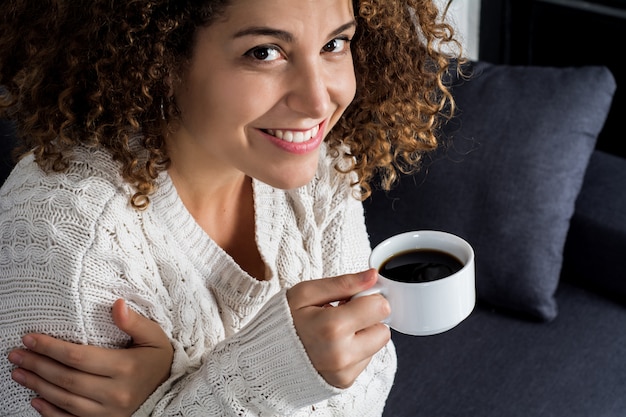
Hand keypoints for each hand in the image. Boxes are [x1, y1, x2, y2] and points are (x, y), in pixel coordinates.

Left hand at [7, 299, 173, 416]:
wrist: (170, 387)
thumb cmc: (157, 358)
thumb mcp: (153, 336)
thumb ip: (133, 321)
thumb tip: (116, 304)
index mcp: (126, 368)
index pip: (79, 357)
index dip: (51, 348)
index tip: (30, 338)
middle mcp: (116, 393)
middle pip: (67, 379)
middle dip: (38, 365)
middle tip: (16, 354)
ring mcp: (110, 412)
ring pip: (65, 400)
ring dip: (38, 386)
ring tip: (19, 372)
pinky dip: (50, 412)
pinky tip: (36, 399)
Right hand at [287, 268, 390, 388]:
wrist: (263, 360)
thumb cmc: (282, 323)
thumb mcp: (306, 293)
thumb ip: (343, 283)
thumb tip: (372, 276)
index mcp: (333, 327)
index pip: (380, 308)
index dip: (368, 299)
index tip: (351, 299)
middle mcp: (342, 354)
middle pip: (383, 330)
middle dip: (368, 320)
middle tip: (342, 315)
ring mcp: (343, 372)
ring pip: (376, 347)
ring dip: (361, 336)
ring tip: (333, 332)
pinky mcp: (344, 383)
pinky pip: (364, 361)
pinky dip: (353, 351)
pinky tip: (332, 346)